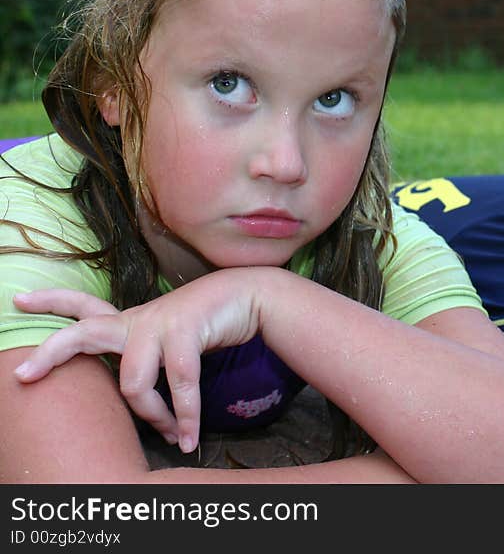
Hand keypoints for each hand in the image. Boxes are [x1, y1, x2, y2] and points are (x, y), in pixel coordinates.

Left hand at [13, 272, 260, 452]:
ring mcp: (158, 324)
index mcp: (130, 321)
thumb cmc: (209, 322)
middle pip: (82, 333)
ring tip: (174, 437)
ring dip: (155, 417)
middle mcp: (136, 320)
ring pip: (134, 384)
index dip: (51, 305)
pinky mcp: (183, 331)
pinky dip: (186, 417)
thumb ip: (151, 360)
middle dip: (50, 353)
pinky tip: (189, 438)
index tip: (17, 302)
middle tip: (22, 374)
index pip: (83, 307)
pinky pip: (179, 385)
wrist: (248, 296)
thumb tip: (144, 405)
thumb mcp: (171, 339)